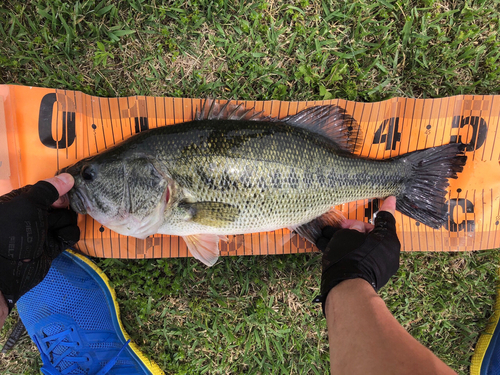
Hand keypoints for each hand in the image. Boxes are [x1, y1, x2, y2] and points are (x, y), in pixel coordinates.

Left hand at [0, 174, 79, 311]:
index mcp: (20, 202)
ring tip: (55, 230)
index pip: (46, 190)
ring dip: (65, 222)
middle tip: (62, 210)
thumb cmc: (13, 231)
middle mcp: (32, 215)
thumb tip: (68, 178)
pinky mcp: (52, 246)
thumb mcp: (28, 204)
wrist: (8, 270)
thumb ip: (49, 189)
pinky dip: (68, 235)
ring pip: (67, 219)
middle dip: (64, 207)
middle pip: (60, 204)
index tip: (63, 194)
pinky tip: (62, 238)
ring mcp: (43, 231)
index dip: (57, 191)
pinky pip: (69, 235)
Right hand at [314, 196, 400, 313]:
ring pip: (361, 246)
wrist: (347, 288)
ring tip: (329, 234)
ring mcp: (378, 266)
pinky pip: (357, 258)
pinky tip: (329, 246)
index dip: (383, 208)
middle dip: (354, 228)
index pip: (384, 219)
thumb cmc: (352, 255)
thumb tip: (356, 229)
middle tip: (340, 226)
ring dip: (346, 239)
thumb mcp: (351, 234)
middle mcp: (386, 254)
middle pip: (370, 234)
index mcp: (388, 241)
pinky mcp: (366, 276)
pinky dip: (346, 251)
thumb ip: (355, 227)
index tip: (390, 197)